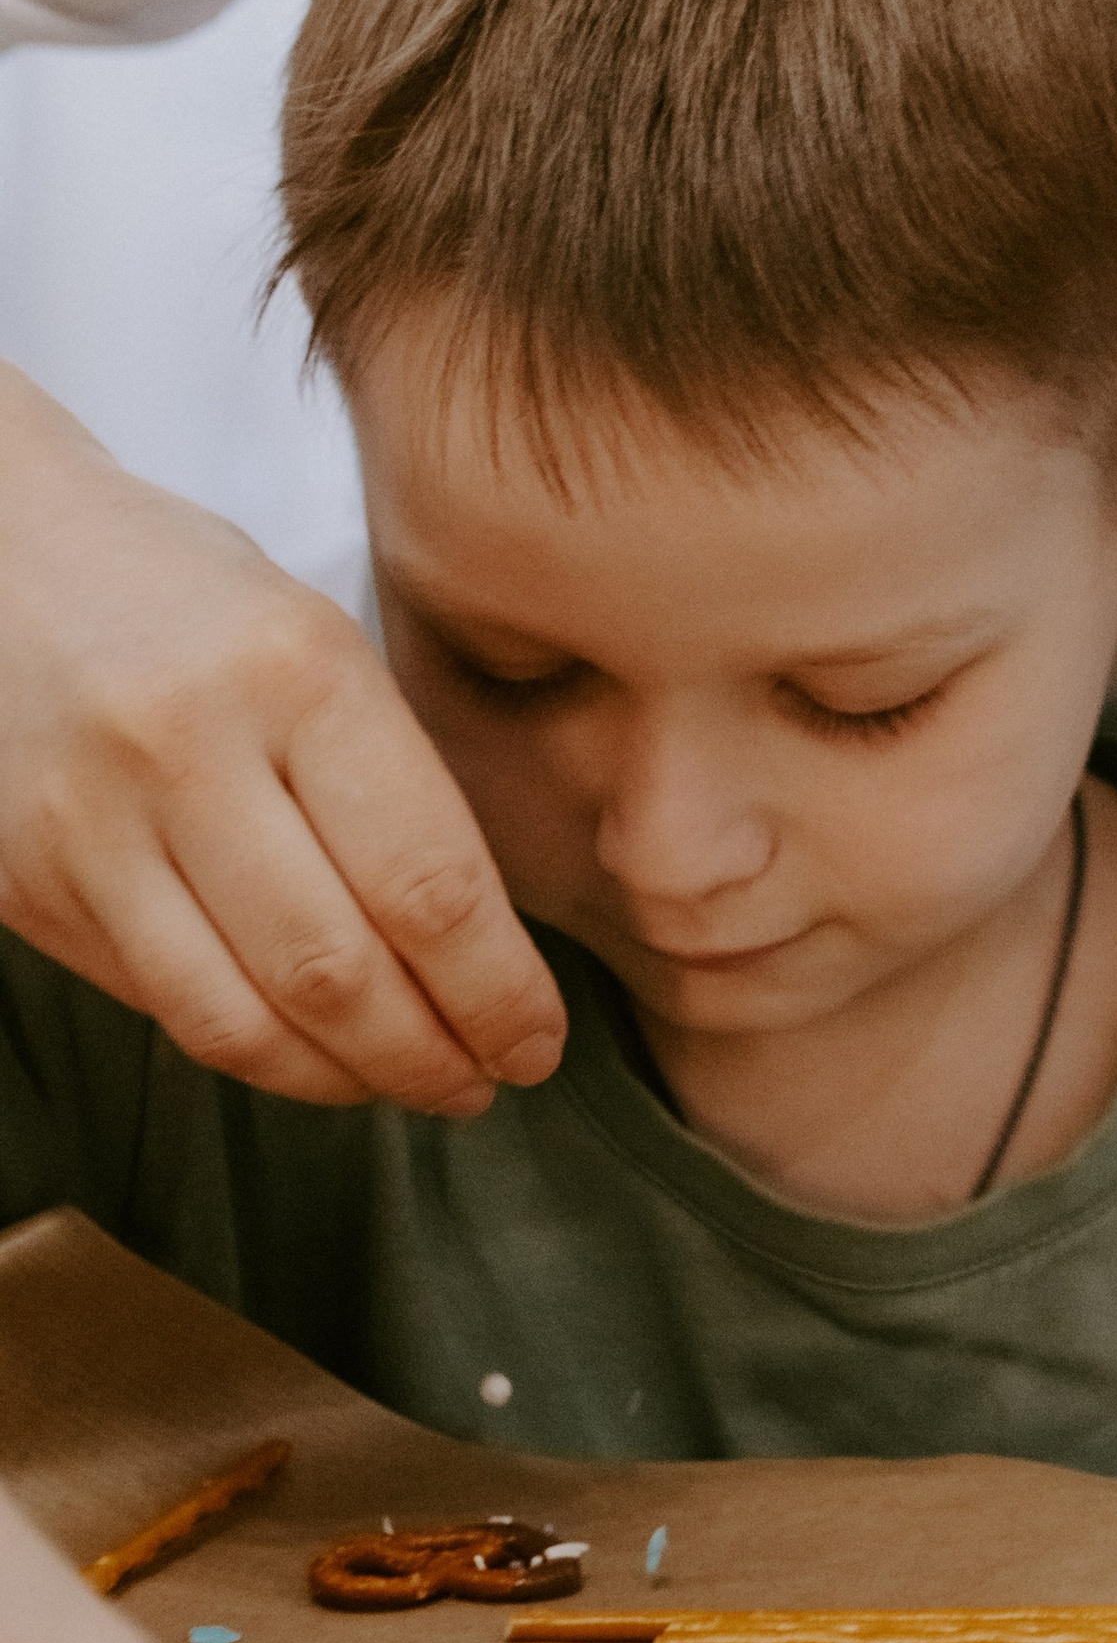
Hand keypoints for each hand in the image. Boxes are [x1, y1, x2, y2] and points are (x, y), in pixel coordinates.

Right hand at [0, 363, 560, 1111]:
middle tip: (484, 1082)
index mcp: (297, 673)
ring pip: (240, 1021)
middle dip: (431, 1057)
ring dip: (344, 1081)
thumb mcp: (325, 646)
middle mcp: (184, 751)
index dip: (497, 994)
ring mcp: (86, 826)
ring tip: (409, 1086)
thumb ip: (398, 789)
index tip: (538, 1041)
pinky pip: (162, 1006)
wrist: (2, 556)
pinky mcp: (25, 883)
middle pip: (335, 972)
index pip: (427, 884)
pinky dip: (253, 1052)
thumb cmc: (198, 602)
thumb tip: (485, 956)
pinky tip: (310, 1054)